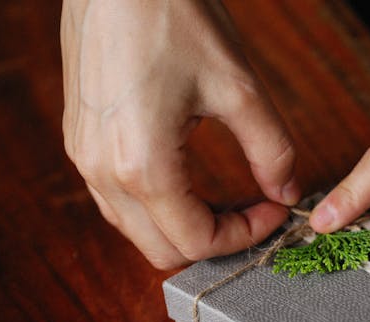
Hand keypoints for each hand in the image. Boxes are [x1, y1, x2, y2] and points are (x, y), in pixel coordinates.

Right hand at [61, 0, 298, 268]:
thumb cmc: (174, 17)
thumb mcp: (239, 87)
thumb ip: (271, 150)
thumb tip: (287, 191)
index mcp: (143, 166)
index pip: (197, 242)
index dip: (244, 237)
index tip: (274, 211)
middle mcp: (104, 172)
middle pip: (162, 250)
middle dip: (214, 241)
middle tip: (251, 212)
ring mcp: (85, 158)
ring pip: (137, 230)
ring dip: (183, 227)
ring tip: (224, 200)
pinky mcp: (81, 141)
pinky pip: (117, 200)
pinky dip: (156, 207)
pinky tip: (186, 181)